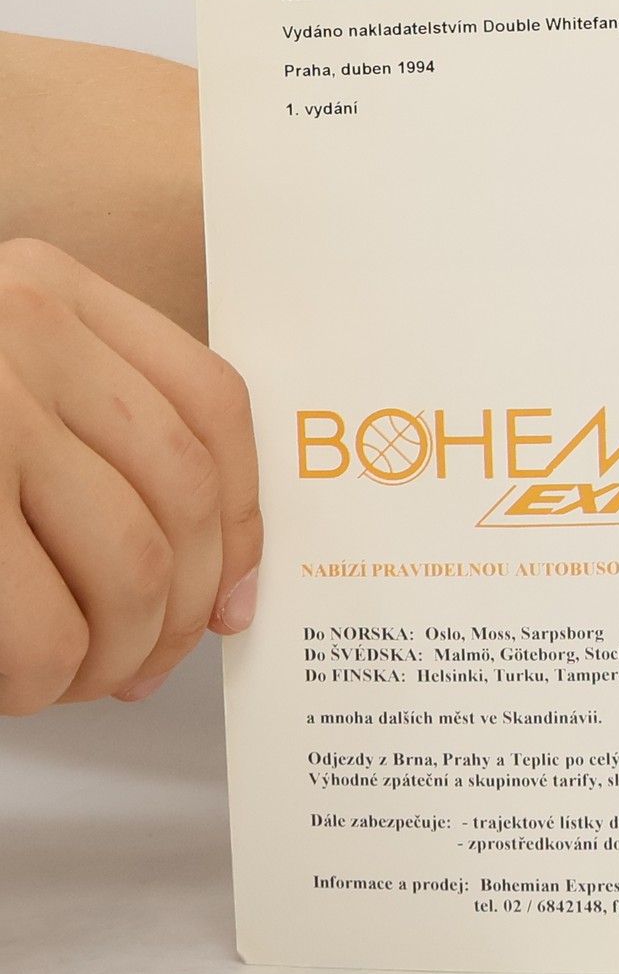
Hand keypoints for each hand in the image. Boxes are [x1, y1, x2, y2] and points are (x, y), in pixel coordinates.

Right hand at [0, 237, 261, 713]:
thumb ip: (85, 434)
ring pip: (129, 565)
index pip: (209, 403)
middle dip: (180, 609)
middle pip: (183, 496)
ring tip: (70, 680)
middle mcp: (16, 327)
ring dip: (115, 653)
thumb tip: (220, 587)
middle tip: (141, 666)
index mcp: (44, 289)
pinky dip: (46, 675)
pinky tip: (19, 685)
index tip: (234, 598)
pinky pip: (38, 621)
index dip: (241, 518)